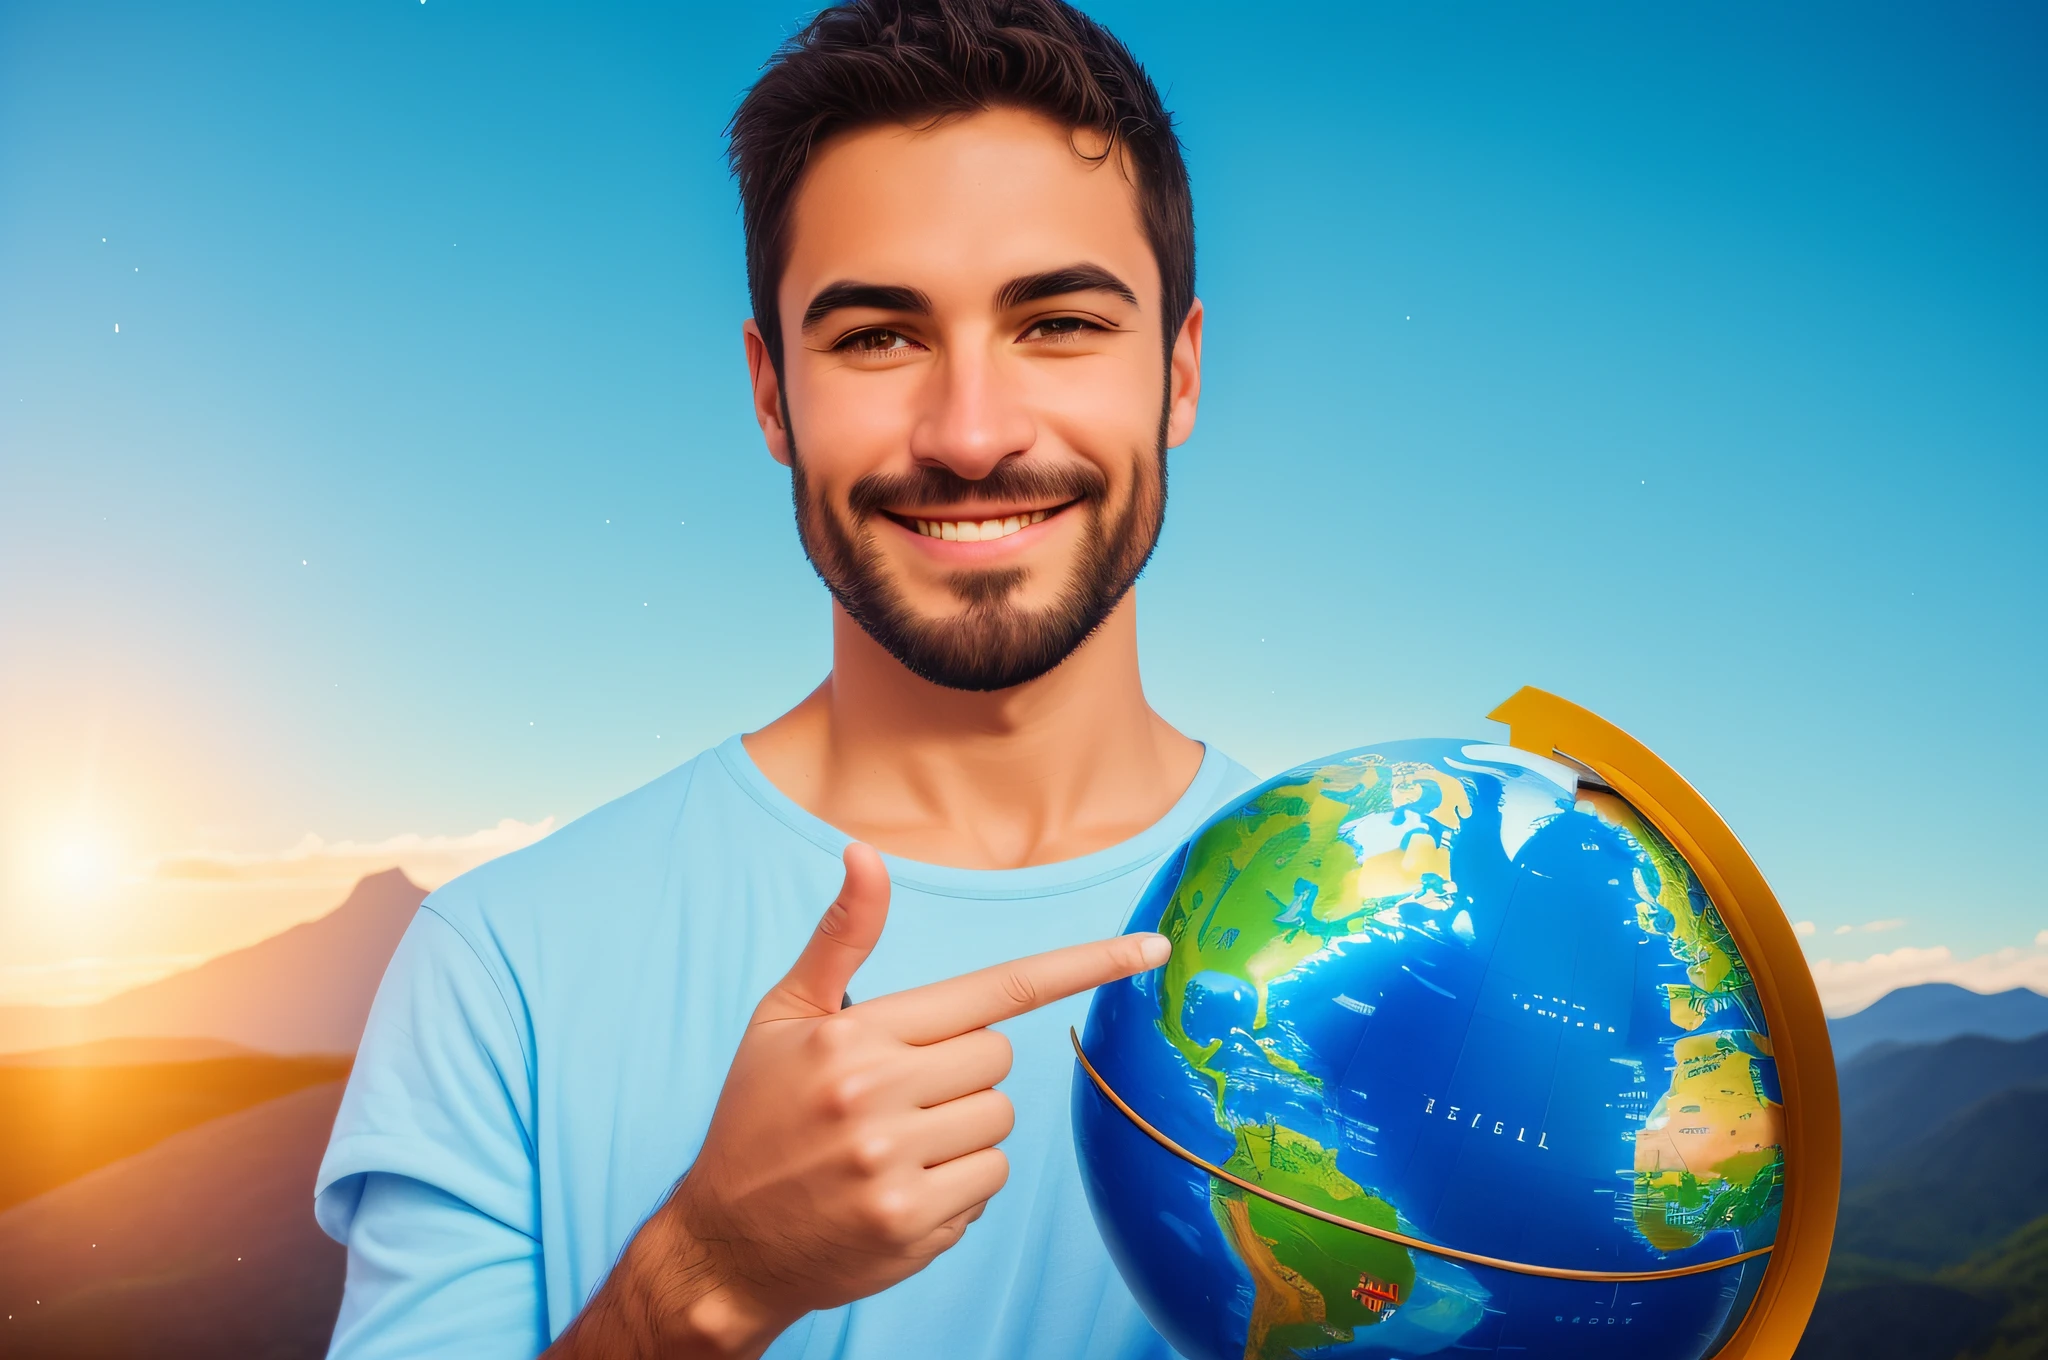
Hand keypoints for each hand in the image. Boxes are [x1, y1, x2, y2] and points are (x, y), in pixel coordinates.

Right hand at [546, 842, 1168, 1358]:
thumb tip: (865, 851)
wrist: (722, 1245)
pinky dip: (957, 1189)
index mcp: (856, 1034)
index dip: (1083, 964)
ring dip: (962, 1132)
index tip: (1151, 948)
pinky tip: (898, 1191)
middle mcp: (878, 1095)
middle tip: (900, 1093)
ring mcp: (895, 1165)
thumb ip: (842, 938)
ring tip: (893, 1147)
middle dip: (964, 1071)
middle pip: (1000, 1060)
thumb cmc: (759, 1118)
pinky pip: (988, 1184)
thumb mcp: (785, 1019)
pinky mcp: (911, 1226)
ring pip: (999, 1123)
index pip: (995, 989)